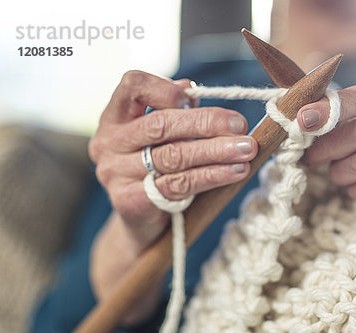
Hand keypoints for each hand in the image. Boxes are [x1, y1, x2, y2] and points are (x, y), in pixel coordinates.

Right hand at [88, 70, 256, 319]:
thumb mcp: (161, 139)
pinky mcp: (129, 201)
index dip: (162, 87)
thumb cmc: (155, 171)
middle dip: (207, 123)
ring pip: (174, 156)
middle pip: (160, 124)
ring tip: (247, 149)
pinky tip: (235, 172)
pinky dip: (211, 176)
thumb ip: (172, 114)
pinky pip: (178, 185)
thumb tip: (190, 89)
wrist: (139, 224)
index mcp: (114, 119)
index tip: (192, 97)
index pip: (130, 85)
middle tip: (240, 126)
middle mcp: (108, 143)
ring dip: (216, 151)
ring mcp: (115, 173)